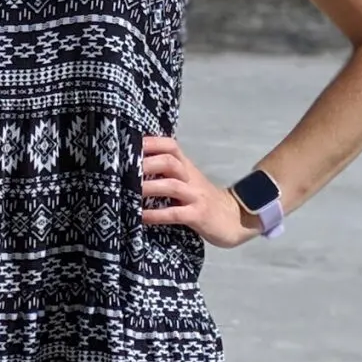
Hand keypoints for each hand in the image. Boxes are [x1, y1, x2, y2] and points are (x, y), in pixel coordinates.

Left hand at [141, 134, 257, 248]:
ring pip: (172, 185)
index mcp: (187, 167)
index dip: (151, 143)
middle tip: (126, 170)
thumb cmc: (204, 200)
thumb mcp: (190, 181)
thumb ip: (170, 173)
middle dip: (147, 163)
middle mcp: (191, 178)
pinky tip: (142, 217)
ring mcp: (196, 196)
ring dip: (149, 187)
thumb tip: (137, 168)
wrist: (236, 218)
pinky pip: (175, 213)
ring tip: (130, 191)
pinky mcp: (198, 216)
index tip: (130, 145)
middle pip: (170, 161)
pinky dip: (156, 215)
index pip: (171, 146)